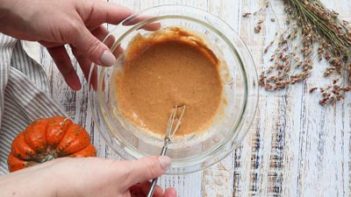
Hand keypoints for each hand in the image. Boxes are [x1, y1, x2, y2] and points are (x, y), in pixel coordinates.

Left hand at [0, 0, 131, 89]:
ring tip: (97, 87)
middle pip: (103, 39)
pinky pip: (65, 56)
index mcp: (90, 9)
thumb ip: (90, 45)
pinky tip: (74, 84)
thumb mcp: (69, 27)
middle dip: (110, 56)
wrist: (3, 6)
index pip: (121, 15)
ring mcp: (67, 29)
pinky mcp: (53, 38)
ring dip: (89, 69)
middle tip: (122, 71)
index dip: (139, 21)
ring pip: (84, 52)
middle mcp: (82, 19)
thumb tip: (110, 61)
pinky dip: (69, 70)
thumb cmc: (37, 5)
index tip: (155, 28)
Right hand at [0, 156, 176, 196]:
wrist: (52, 182)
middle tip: (160, 177)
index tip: (172, 189)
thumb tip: (166, 162)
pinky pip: (123, 191)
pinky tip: (129, 172)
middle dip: (154, 190)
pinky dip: (130, 182)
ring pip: (134, 195)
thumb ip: (145, 168)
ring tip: (144, 171)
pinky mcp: (104, 194)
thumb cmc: (82, 184)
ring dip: (143, 184)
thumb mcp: (120, 173)